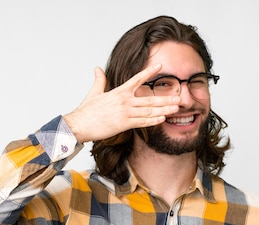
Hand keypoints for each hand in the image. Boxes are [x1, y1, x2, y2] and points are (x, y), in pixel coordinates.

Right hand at [63, 64, 179, 142]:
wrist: (79, 124)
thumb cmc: (86, 111)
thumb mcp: (94, 92)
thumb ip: (99, 80)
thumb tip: (97, 68)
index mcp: (119, 91)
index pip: (137, 79)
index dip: (149, 72)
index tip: (160, 66)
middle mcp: (124, 101)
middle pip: (150, 98)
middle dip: (166, 98)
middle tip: (179, 97)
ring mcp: (125, 113)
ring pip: (149, 111)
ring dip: (164, 109)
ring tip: (175, 108)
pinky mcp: (124, 124)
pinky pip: (142, 122)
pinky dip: (153, 120)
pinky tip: (163, 119)